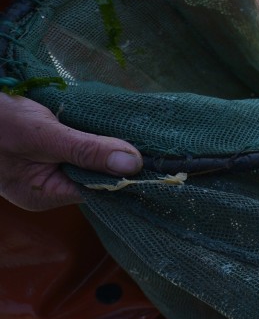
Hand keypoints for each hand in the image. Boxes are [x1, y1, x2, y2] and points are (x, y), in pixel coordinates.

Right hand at [0, 94, 141, 210]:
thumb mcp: (43, 135)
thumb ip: (86, 150)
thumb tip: (132, 165)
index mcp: (45, 195)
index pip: (100, 192)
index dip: (126, 175)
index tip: (154, 158)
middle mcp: (48, 188)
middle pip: (97, 177)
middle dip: (117, 157)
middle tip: (145, 137)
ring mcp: (46, 170)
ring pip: (90, 161)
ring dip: (106, 144)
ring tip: (130, 129)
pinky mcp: (47, 152)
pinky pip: (79, 148)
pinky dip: (92, 135)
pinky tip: (106, 123)